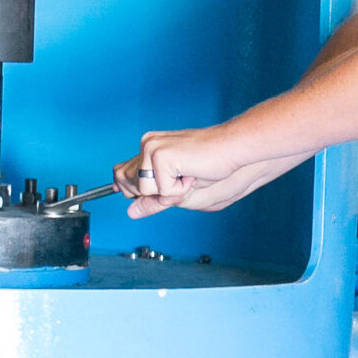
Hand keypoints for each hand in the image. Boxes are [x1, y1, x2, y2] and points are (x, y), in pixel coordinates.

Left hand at [114, 127, 292, 216]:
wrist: (233, 150)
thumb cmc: (213, 167)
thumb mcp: (178, 190)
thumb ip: (153, 199)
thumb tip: (130, 212)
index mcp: (150, 147)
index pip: (123, 175)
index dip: (133, 189)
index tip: (157, 185)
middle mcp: (148, 145)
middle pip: (129, 186)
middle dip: (156, 193)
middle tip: (182, 180)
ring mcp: (152, 148)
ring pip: (144, 191)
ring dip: (171, 193)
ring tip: (189, 177)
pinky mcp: (161, 156)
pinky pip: (163, 191)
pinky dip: (180, 191)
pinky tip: (193, 174)